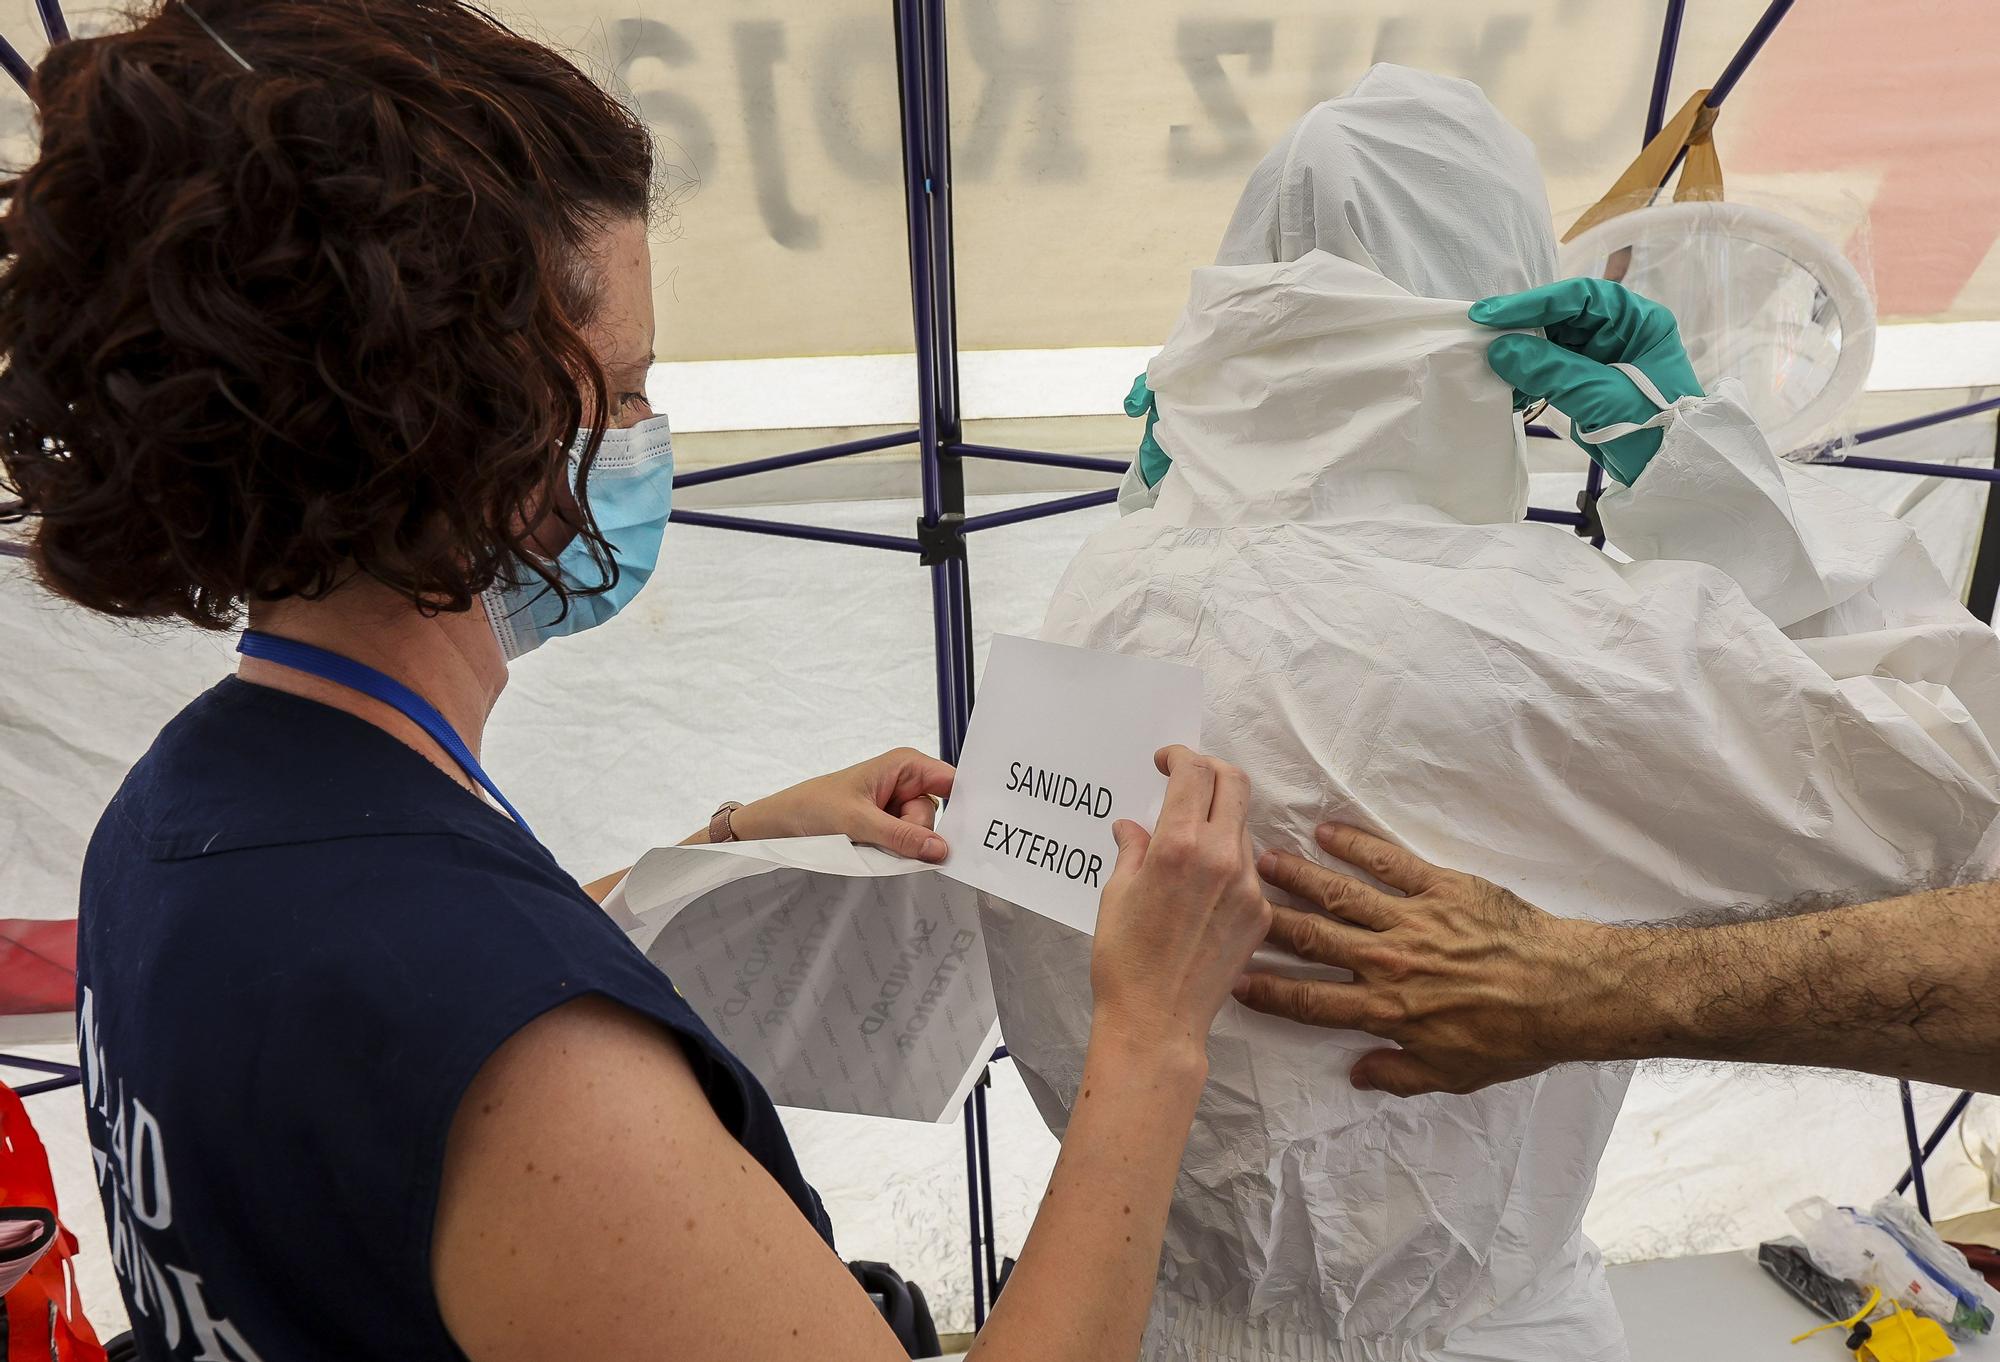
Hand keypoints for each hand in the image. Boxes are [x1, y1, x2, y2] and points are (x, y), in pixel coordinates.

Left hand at [731, 748, 954, 861]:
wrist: (779, 825)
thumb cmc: (813, 808)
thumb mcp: (858, 822)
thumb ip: (902, 836)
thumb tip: (942, 850)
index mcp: (905, 765)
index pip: (952, 782)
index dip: (964, 806)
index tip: (971, 833)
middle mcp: (906, 783)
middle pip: (936, 816)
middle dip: (916, 833)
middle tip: (883, 835)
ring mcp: (898, 807)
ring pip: (921, 835)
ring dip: (900, 845)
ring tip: (868, 841)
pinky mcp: (888, 827)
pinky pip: (907, 845)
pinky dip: (894, 852)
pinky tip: (873, 850)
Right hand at [1089, 746, 1273, 1063]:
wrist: (1158, 1021)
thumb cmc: (1125, 960)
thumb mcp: (1116, 894)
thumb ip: (1132, 850)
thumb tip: (1134, 827)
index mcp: (1178, 845)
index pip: (1194, 771)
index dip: (1180, 755)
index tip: (1167, 761)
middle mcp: (1221, 857)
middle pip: (1233, 783)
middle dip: (1210, 771)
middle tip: (1187, 782)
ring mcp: (1248, 885)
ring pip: (1242, 827)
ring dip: (1218, 820)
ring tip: (1188, 846)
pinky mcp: (1260, 913)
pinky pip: (1249, 870)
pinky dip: (1227, 864)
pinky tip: (1202, 890)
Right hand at [1234, 823, 1615, 1096]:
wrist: (1564, 992)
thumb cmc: (1512, 1038)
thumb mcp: (1452, 1075)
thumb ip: (1399, 1075)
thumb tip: (1357, 1074)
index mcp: (1386, 1009)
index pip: (1311, 1001)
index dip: (1270, 991)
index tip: (1236, 979)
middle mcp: (1387, 961)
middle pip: (1313, 938)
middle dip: (1269, 921)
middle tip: (1235, 901)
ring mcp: (1412, 920)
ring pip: (1340, 894)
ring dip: (1298, 877)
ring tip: (1263, 859)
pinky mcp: (1440, 888)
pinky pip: (1388, 862)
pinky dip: (1355, 844)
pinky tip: (1327, 832)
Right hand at [1469, 278, 1702, 486]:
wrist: (1668, 478)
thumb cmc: (1653, 433)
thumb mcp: (1603, 399)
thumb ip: (1552, 371)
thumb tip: (1500, 349)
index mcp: (1639, 322)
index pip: (1581, 298)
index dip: (1534, 303)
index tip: (1490, 315)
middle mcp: (1621, 333)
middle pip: (1563, 318)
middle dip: (1522, 328)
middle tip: (1481, 337)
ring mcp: (1604, 358)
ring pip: (1553, 344)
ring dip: (1521, 356)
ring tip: (1490, 368)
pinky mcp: (1589, 383)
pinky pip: (1552, 370)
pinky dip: (1528, 379)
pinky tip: (1508, 391)